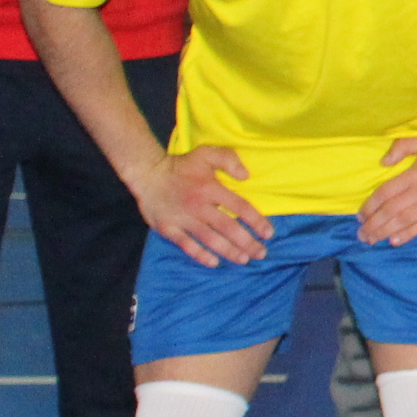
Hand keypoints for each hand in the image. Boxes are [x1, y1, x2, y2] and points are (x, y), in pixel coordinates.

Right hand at [134, 147, 269, 265]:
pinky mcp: (168, 228)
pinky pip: (186, 245)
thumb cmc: (181, 165)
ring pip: (210, 239)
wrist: (147, 174)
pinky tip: (214, 262)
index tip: (268, 233)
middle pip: (228, 227)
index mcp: (210, 188)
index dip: (256, 221)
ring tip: (244, 260)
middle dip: (247, 242)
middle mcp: (198, 205)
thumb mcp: (206, 153)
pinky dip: (200, 255)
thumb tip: (246, 176)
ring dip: (229, 251)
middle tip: (261, 253)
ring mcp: (183, 219)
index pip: (239, 207)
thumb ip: (228, 159)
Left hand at [358, 135, 416, 246]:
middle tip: (361, 235)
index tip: (360, 216)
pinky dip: (407, 234)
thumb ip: (402, 147)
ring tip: (372, 240)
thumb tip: (383, 162)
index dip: (370, 206)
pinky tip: (395, 241)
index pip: (385, 193)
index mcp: (413, 175)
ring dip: (385, 232)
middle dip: (374, 224)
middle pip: (391, 210)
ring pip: (404, 220)